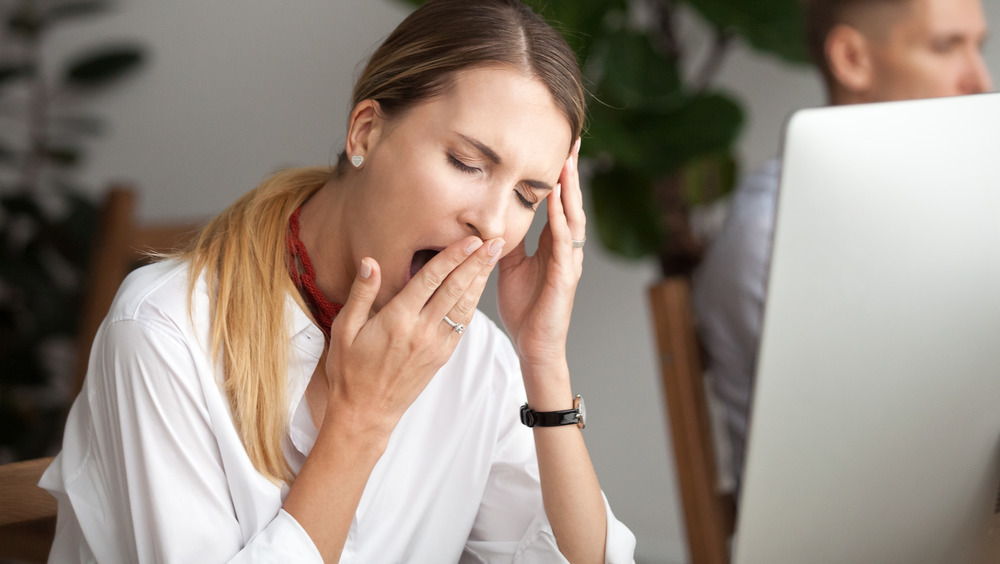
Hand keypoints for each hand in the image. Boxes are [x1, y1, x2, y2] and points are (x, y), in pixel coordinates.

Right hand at [323, 235, 503, 434]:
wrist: (366, 412)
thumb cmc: (350, 370)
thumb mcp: (344, 329)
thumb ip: (361, 294)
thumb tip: (371, 262)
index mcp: (397, 320)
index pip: (431, 280)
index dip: (453, 256)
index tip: (470, 239)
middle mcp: (421, 331)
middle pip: (455, 289)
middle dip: (477, 262)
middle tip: (495, 240)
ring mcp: (435, 345)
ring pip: (464, 306)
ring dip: (481, 280)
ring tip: (494, 257)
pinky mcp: (442, 357)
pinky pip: (461, 325)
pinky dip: (473, 303)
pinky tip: (479, 288)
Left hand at [497, 138, 583, 370]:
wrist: (533, 346)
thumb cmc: (524, 309)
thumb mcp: (508, 266)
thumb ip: (505, 240)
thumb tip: (491, 217)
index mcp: (552, 245)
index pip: (558, 202)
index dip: (559, 175)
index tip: (558, 146)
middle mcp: (566, 249)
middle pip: (571, 202)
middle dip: (571, 172)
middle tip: (573, 140)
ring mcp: (568, 262)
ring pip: (573, 217)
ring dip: (570, 190)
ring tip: (568, 162)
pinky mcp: (565, 277)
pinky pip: (564, 244)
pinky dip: (561, 221)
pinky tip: (558, 203)